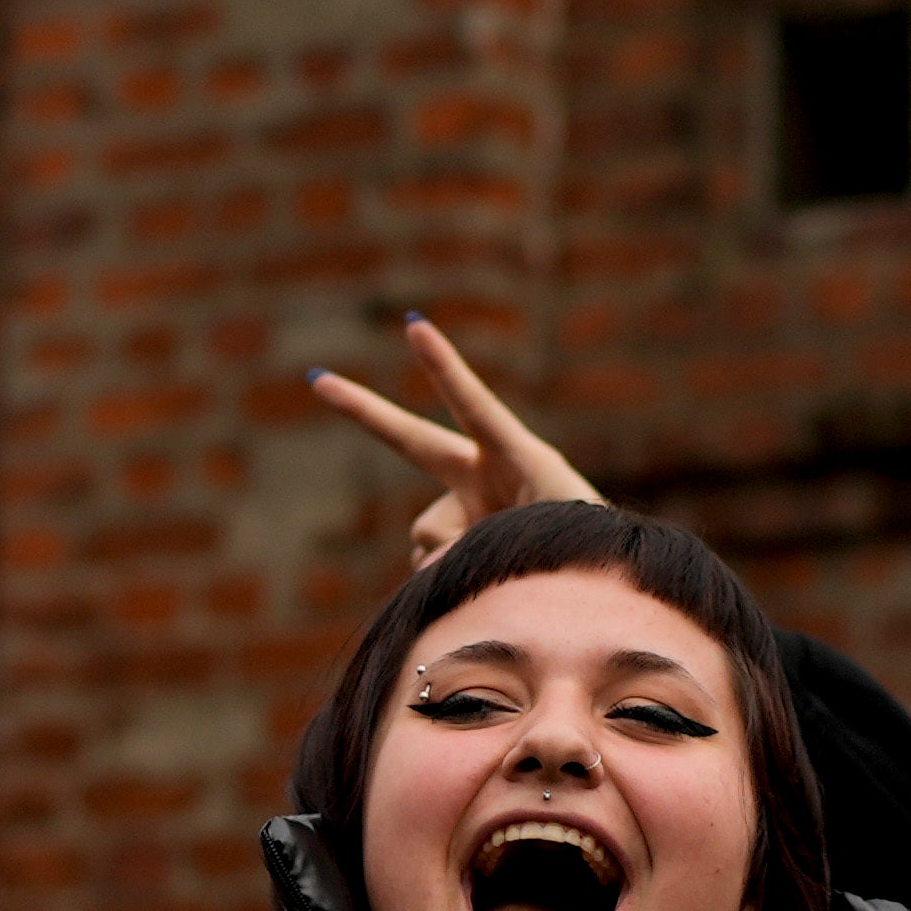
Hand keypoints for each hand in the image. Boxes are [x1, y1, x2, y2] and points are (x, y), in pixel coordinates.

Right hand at [302, 311, 600, 560]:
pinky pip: (427, 568)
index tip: (414, 326)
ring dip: (453, 561)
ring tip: (502, 571)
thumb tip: (423, 566)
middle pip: (412, 440)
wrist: (593, 582)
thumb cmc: (583, 547)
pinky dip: (446, 581)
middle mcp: (481, 476)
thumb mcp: (541, 536)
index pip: (475, 406)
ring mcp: (463, 511)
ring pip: (425, 537)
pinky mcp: (452, 547)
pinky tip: (479, 585)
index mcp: (517, 458)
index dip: (444, 368)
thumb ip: (475, 542)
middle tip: (318, 379)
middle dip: (363, 409)